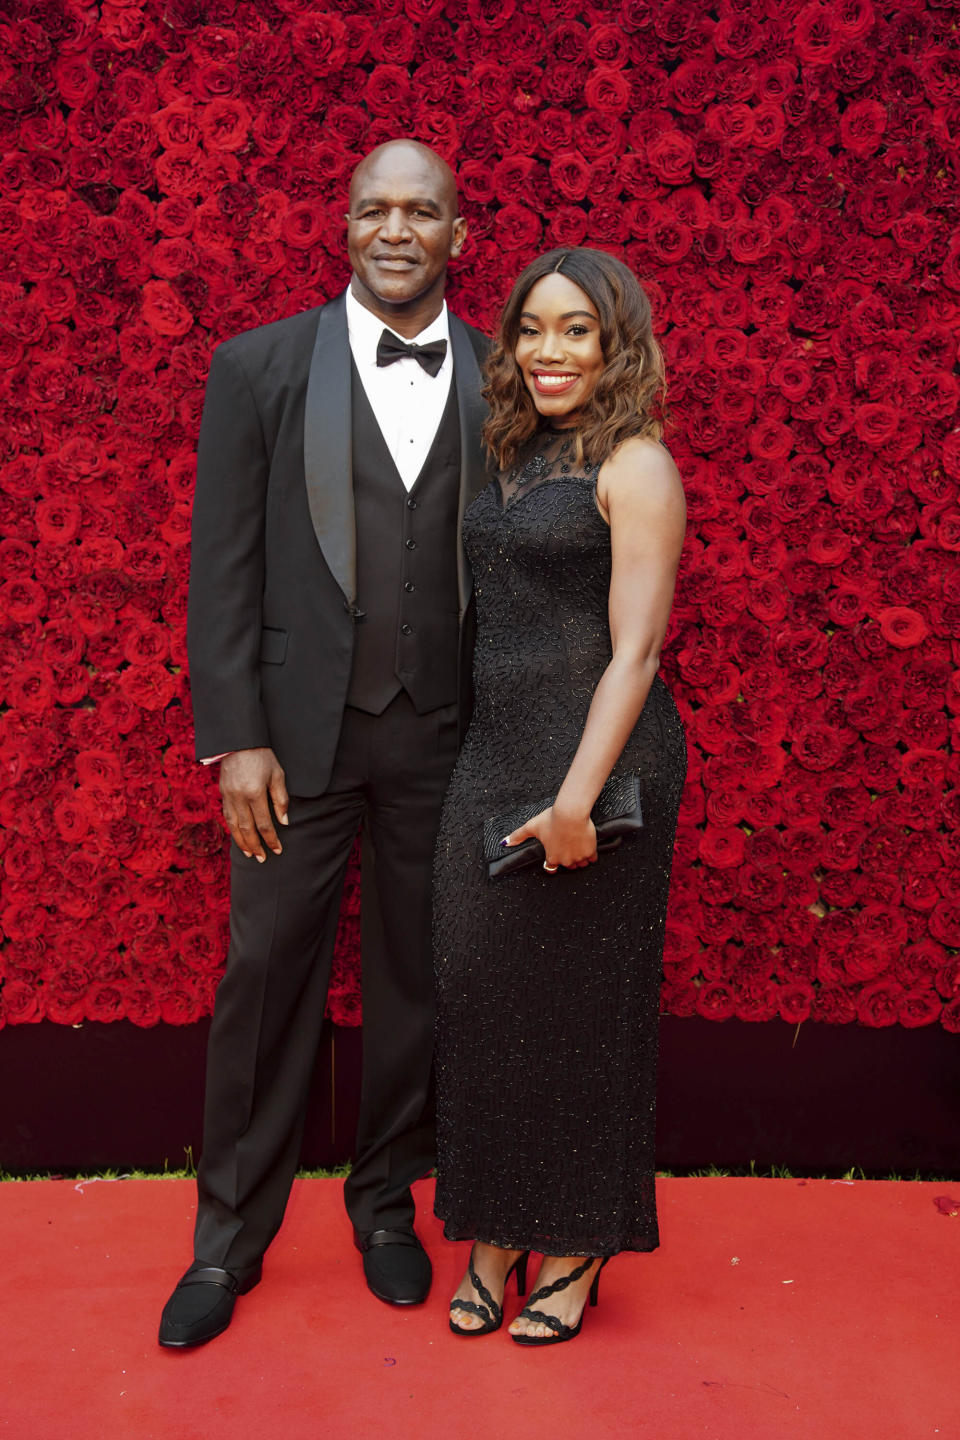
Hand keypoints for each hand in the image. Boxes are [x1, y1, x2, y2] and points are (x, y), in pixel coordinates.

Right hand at [219, 747, 288, 861]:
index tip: (277, 850)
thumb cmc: (262, 757)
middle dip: (256, 846)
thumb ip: (280, 799)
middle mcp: (239, 797)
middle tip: (262, 859)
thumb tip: (284, 822)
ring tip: (249, 853)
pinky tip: (238, 836)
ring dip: (241, 842)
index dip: (271, 840)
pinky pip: (227, 816)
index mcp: (255, 793)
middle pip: (247, 829)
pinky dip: (232, 829)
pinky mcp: (222, 793)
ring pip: (233, 826)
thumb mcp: (277, 775)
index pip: (264, 824)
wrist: (239, 741)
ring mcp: (228, 796)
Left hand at [505, 803, 597, 870]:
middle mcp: (565, 861)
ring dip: (579, 859)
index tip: (555, 854)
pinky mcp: (590, 852)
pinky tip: (587, 847)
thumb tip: (504, 842)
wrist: (571, 814)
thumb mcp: (532, 826)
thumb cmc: (552, 819)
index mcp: (552, 857)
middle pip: (567, 866)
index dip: (552, 861)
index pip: (551, 868)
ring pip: (580, 864)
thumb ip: (518, 836)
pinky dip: (590, 855)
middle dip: (567, 859)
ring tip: (577, 847)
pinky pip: (591, 859)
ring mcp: (578, 857)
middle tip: (567, 846)